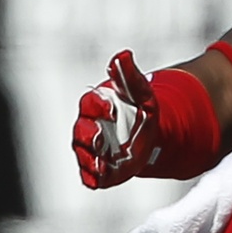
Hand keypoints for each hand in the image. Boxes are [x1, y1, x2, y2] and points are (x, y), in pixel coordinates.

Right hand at [72, 50, 158, 188]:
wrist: (151, 134)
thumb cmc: (140, 109)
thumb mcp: (141, 91)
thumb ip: (130, 75)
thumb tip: (123, 54)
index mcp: (95, 106)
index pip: (89, 103)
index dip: (97, 105)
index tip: (110, 107)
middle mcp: (87, 128)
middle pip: (80, 131)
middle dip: (87, 134)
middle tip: (97, 136)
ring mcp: (91, 150)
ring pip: (83, 155)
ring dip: (89, 159)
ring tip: (98, 163)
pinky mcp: (98, 169)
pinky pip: (90, 176)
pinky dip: (93, 178)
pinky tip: (99, 179)